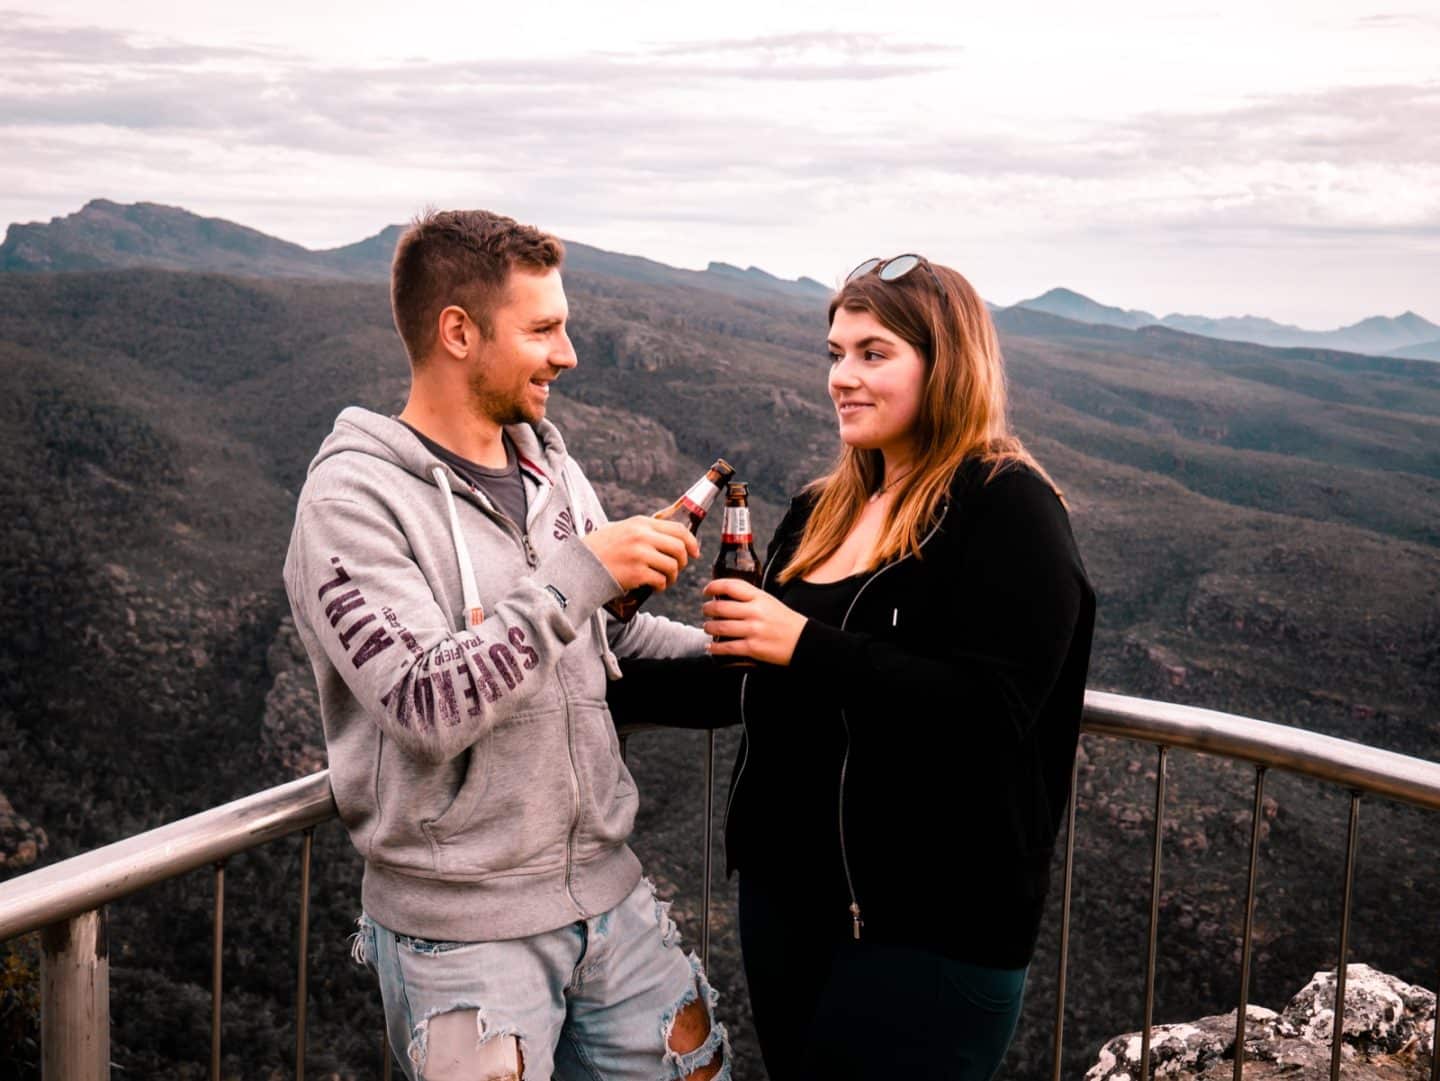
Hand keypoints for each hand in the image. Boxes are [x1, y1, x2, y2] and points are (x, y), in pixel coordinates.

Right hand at [583, 516, 699, 593]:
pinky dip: (661, 586)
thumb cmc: (601, 549)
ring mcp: (640, 554)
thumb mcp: (621, 528)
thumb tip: (672, 535)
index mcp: (641, 523)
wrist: (580, 565)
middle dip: (684, 562)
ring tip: (664, 580)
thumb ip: (644, 530)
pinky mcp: (636, 573)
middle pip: (680, 548)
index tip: (694, 553)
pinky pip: (661, 580)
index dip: (692, 542)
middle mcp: (642, 536)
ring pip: (673, 566)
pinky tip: (654, 587)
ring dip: (672, 577)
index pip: (678, 529)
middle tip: (677, 570)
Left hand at [701, 577, 806, 665]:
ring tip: (708, 627)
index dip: (714, 587)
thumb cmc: (784, 620)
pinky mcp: (752, 648)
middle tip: (705, 610)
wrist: (802, 641)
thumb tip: (724, 597)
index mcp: (759, 597)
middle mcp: (755, 612)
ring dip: (708, 628)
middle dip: (707, 609)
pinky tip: (711, 647)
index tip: (706, 591)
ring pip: (720, 628)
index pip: (731, 586)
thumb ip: (749, 598)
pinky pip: (727, 647)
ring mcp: (753, 630)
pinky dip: (715, 648)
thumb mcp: (769, 602)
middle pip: (720, 608)